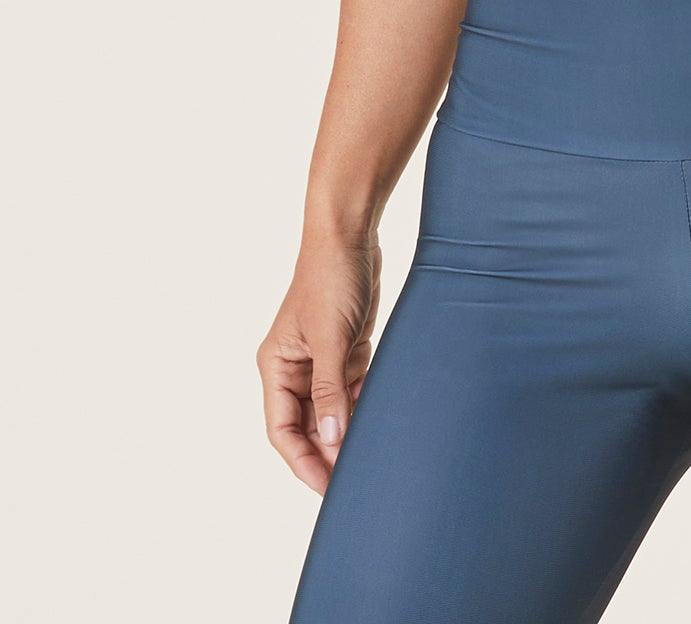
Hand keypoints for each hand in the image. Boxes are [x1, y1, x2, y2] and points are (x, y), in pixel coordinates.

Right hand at [258, 234, 380, 493]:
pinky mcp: (347, 350)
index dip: (302, 462)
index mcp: (277, 366)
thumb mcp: (330, 337)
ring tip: (372, 461)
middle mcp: (295, 368)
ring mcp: (322, 360)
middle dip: (328, 454)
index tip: (326, 488)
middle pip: (308, 426)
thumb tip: (331, 439)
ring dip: (349, 432)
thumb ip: (330, 389)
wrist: (351, 235)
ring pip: (332, 411)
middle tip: (355, 483)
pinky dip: (364, 407)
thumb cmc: (331, 278)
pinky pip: (352, 391)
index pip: (282, 430)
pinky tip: (381, 426)